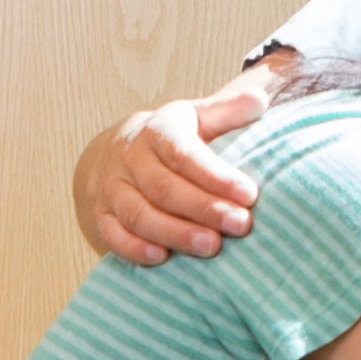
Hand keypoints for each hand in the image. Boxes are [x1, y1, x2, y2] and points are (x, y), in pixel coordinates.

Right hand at [76, 75, 279, 263]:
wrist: (112, 153)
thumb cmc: (170, 139)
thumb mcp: (195, 117)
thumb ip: (227, 112)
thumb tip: (259, 100)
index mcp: (156, 132)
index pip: (184, 154)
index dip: (216, 176)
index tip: (249, 194)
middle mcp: (130, 160)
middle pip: (165, 188)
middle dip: (204, 209)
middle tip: (240, 225)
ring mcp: (112, 190)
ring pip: (140, 215)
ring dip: (176, 233)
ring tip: (212, 247)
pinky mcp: (101, 216)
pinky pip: (113, 235)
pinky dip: (134, 249)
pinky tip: (161, 259)